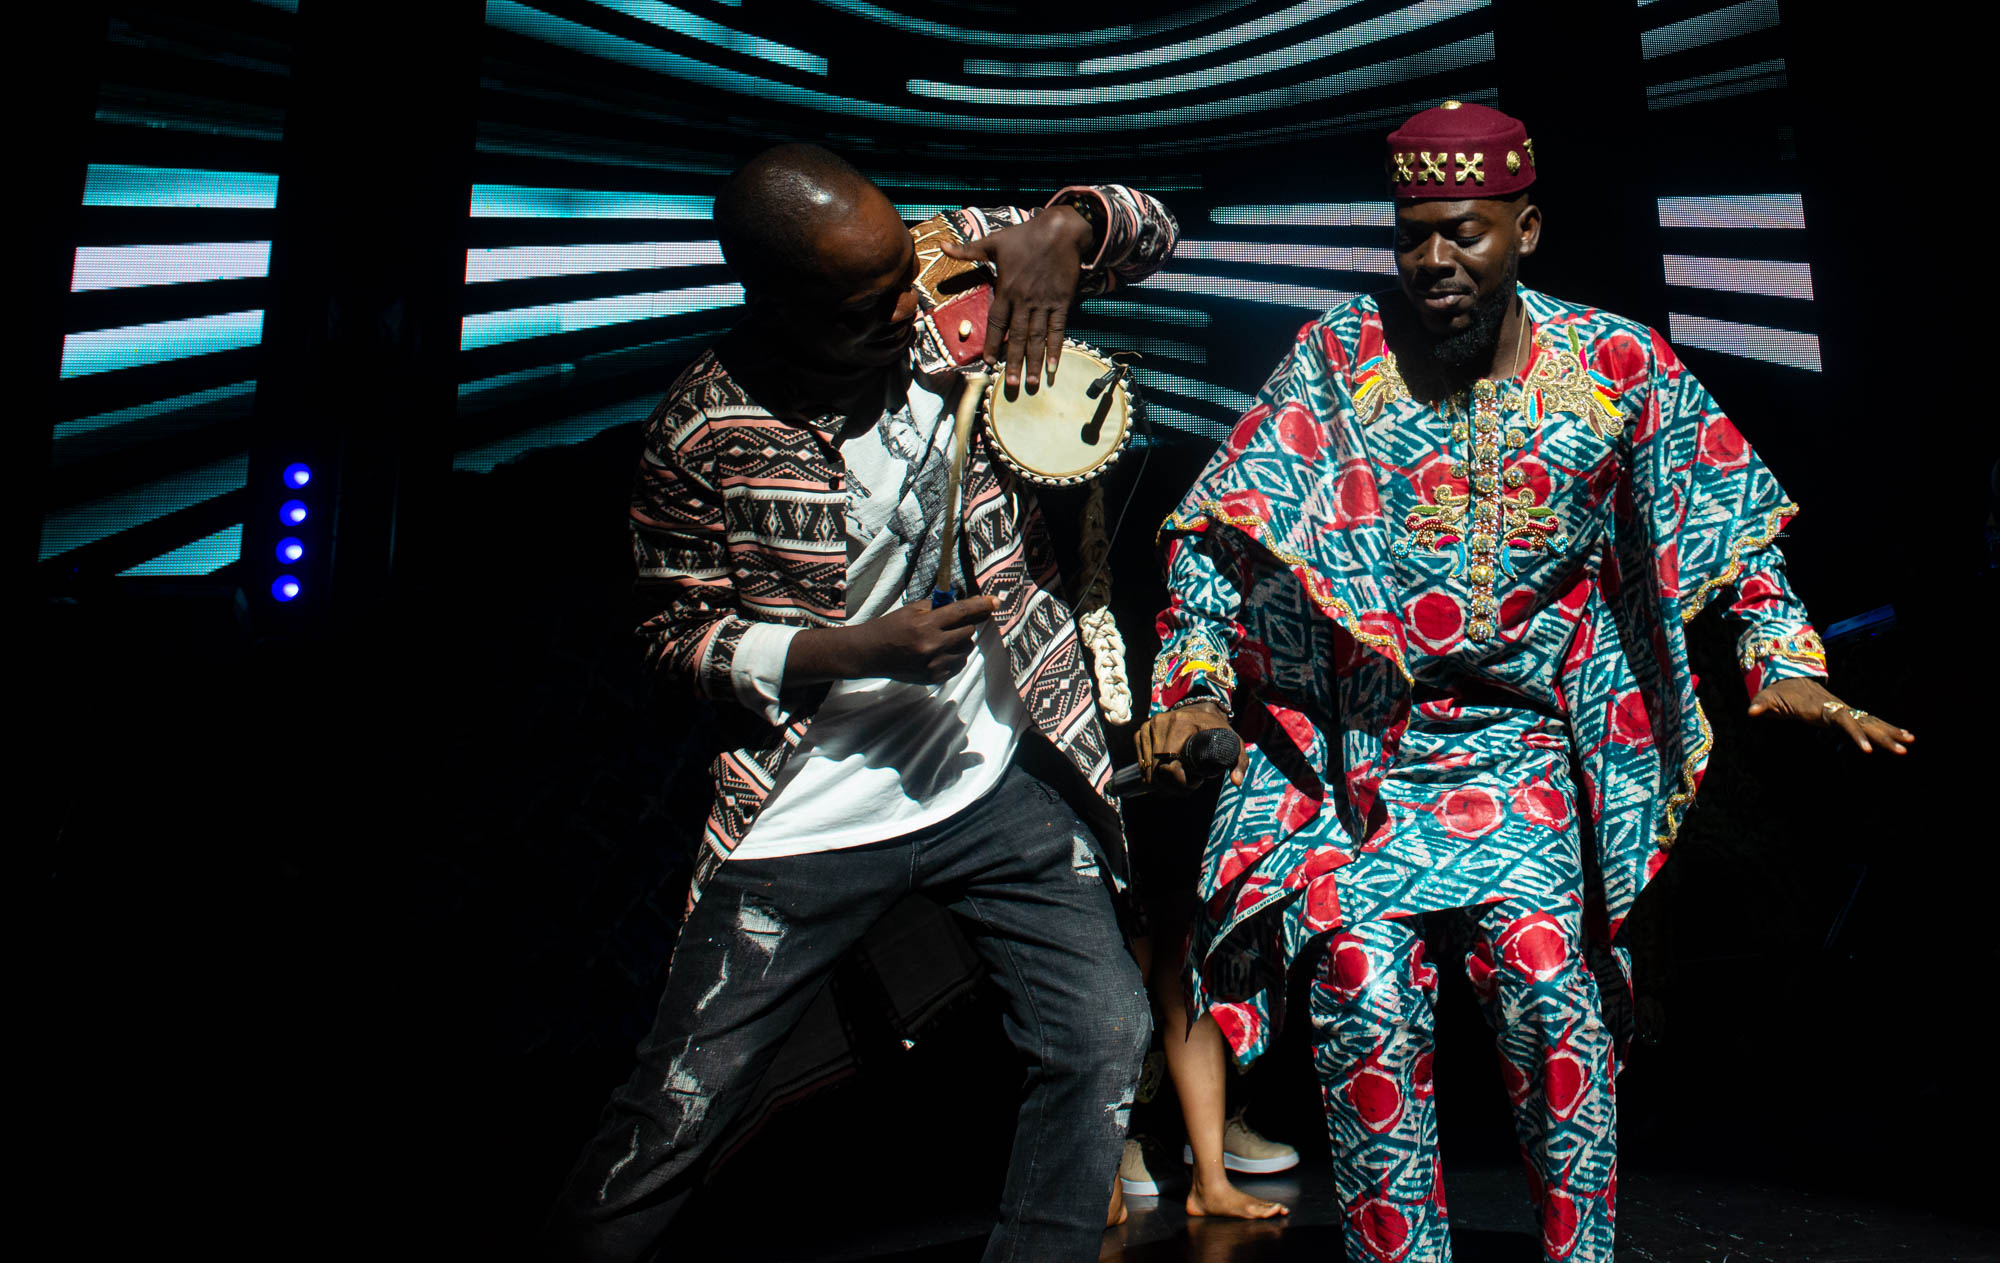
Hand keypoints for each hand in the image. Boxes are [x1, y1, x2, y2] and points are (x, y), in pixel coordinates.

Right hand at [848, 595, 998, 683]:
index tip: (996, 601)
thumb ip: (939, 607)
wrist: (870, 654)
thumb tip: (967, 605)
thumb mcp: (912, 609)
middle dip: (966, 625)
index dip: (981, 605)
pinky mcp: (934, 678)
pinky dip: (955, 656)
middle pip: (968, 632)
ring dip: (961, 641)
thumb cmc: (890, 627)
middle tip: (953, 624)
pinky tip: (940, 652)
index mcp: (925, 624)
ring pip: (966, 649)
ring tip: (943, 639)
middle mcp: (932, 646)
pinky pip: (958, 665)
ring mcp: (933, 665)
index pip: (961, 612)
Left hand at [941, 204, 1092, 395]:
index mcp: (1006, 289)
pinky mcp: (1062, 301)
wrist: (1060, 230)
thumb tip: (942, 246)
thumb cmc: (1025, 235)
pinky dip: (1056, 348)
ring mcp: (1044, 302)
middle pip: (1017, 336)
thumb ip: (968, 250)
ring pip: (1037, 337)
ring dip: (1034, 361)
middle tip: (1009, 384)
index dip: (993, 343)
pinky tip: (1054, 366)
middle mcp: (1025, 300)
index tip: (990, 362)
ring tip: (1032, 383)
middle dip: (1013, 361)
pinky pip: (1058, 329)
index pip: (997, 322)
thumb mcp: (994, 241)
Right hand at [1134, 700, 1247, 793]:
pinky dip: (1151, 774)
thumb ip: (1239, 761)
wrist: (1199, 708)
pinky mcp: (1141, 732)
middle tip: (1189, 785)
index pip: (1170, 765)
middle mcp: (1160, 723)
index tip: (1196, 782)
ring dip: (1161, 783)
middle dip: (1171, 786)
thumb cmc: (1216, 728)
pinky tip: (1168, 774)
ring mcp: (1148, 727)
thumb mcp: (1232, 741)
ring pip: (1147, 769)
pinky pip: (1141, 763)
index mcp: (1180, 724)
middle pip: (1156, 771)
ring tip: (1180, 779)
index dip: (1181, 782)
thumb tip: (1237, 782)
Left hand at [1746, 676, 1912, 754]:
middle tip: (1902, 749)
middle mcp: (1837, 708)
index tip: (1867, 749)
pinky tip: (1902, 736)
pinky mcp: (1845, 713)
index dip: (1854, 734)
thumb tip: (1751, 711)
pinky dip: (1885, 728)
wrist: (1788, 676)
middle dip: (1882, 736)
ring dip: (1889, 732)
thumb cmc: (1777, 691)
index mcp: (1821, 708)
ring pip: (1870, 721)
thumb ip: (1761, 704)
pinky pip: (1868, 721)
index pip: (1842, 721)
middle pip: (1864, 722)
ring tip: (1909, 742)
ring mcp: (1843, 710)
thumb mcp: (1767, 697)